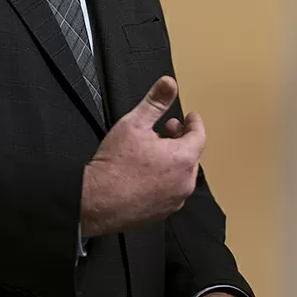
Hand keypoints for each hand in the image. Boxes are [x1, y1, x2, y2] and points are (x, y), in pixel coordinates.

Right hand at [80, 76, 205, 236]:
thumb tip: (168, 84)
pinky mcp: (162, 212)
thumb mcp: (134, 123)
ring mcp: (174, 200)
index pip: (199, 135)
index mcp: (183, 158)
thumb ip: (155, 102)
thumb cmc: (114, 167)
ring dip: (173, 160)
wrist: (97, 200)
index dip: (194, 123)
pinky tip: (147, 172)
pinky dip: (165, 179)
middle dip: (181, 139)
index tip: (190, 117)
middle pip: (191, 154)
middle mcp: (184, 182)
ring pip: (181, 174)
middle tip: (167, 129)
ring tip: (154, 150)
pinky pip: (171, 191)